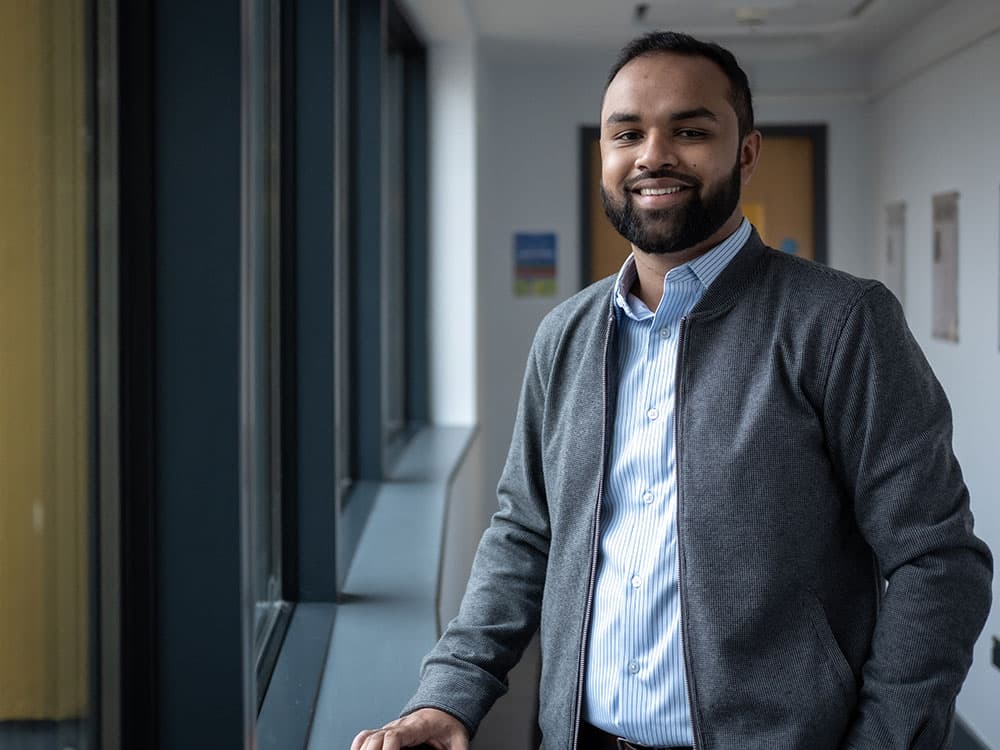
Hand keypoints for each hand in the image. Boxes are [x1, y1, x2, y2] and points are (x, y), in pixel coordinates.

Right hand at [350, 708, 469, 749]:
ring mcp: (390, 728)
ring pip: (367, 736)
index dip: (388, 747)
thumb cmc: (448, 725)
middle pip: (377, 736)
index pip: (396, 734)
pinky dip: (358, 746)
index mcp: (417, 727)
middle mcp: (399, 726)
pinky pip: (365, 736)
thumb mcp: (459, 740)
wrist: (443, 709)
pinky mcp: (385, 732)